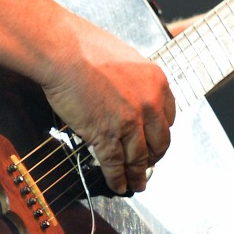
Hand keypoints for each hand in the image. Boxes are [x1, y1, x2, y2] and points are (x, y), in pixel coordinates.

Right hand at [39, 17, 174, 194]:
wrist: (64, 52)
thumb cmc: (86, 47)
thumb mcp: (126, 58)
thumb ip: (134, 79)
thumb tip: (129, 92)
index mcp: (157, 82)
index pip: (168, 117)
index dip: (161, 133)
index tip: (156, 140)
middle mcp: (149, 104)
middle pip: (159, 141)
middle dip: (154, 157)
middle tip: (149, 164)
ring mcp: (129, 122)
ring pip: (139, 157)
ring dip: (138, 175)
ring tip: (137, 184)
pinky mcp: (106, 135)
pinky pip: (115, 164)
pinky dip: (118, 179)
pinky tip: (118, 186)